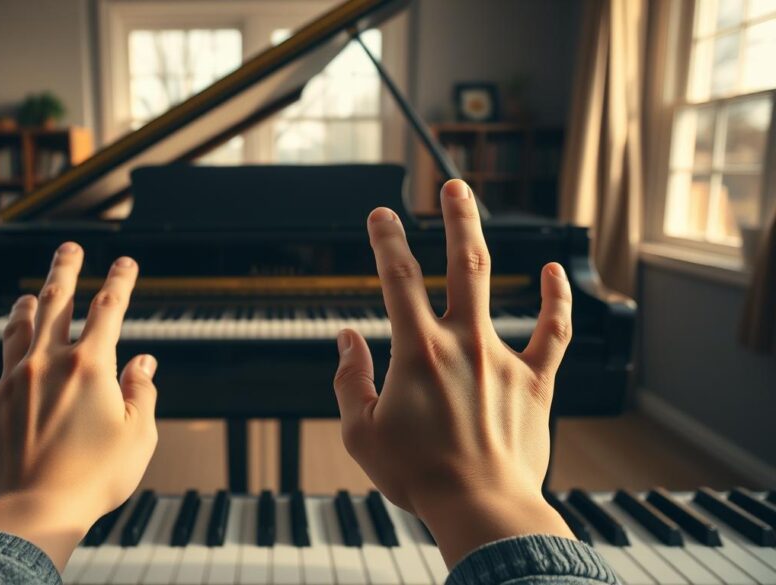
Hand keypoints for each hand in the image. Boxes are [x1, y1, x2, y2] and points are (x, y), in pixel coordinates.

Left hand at [0, 243, 157, 569]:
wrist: (38, 509)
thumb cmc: (95, 477)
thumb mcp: (139, 435)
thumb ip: (142, 393)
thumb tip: (144, 363)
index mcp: (90, 366)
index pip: (109, 310)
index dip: (120, 282)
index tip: (126, 263)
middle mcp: (47, 364)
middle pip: (57, 304)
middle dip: (65, 270)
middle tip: (69, 248)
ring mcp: (11, 383)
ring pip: (15, 332)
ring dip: (22, 310)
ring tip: (26, 296)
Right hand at [333, 179, 573, 566]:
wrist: (481, 508)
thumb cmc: (418, 475)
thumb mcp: (360, 433)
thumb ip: (349, 380)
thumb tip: (345, 339)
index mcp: (417, 353)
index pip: (397, 280)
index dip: (386, 240)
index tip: (380, 213)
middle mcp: (462, 343)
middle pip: (460, 264)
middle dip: (455, 218)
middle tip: (453, 185)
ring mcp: (502, 358)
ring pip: (495, 285)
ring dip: (485, 242)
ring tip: (480, 210)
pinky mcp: (533, 383)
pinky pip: (551, 333)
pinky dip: (555, 300)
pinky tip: (553, 273)